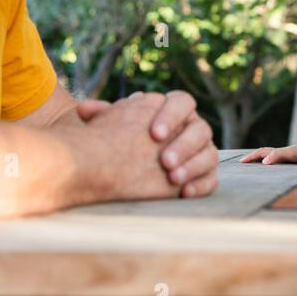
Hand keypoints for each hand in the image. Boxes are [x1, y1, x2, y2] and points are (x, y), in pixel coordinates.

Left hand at [78, 91, 218, 197]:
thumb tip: (84, 109)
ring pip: (210, 154)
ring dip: (193, 166)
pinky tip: (184, 193)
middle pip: (201, 129)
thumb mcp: (107, 126)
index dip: (172, 115)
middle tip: (164, 161)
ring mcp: (200, 152)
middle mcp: (192, 128)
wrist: (120, 165)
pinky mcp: (203, 175)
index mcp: (173, 109)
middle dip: (184, 144)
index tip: (154, 134)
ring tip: (173, 178)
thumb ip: (100, 116)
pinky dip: (202, 184)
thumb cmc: (116, 140)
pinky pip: (212, 179)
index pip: (182, 102)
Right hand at [240, 139, 296, 164]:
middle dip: (252, 158)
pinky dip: (269, 163)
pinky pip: (275, 161)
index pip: (260, 154)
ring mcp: (284, 156)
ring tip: (254, 166)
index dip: (250, 158)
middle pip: (262, 153)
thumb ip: (277, 156)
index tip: (241, 162)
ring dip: (260, 159)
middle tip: (243, 163)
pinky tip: (272, 169)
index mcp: (276, 152)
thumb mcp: (290, 154)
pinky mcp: (290, 160)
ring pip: (268, 156)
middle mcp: (279, 153)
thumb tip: (263, 162)